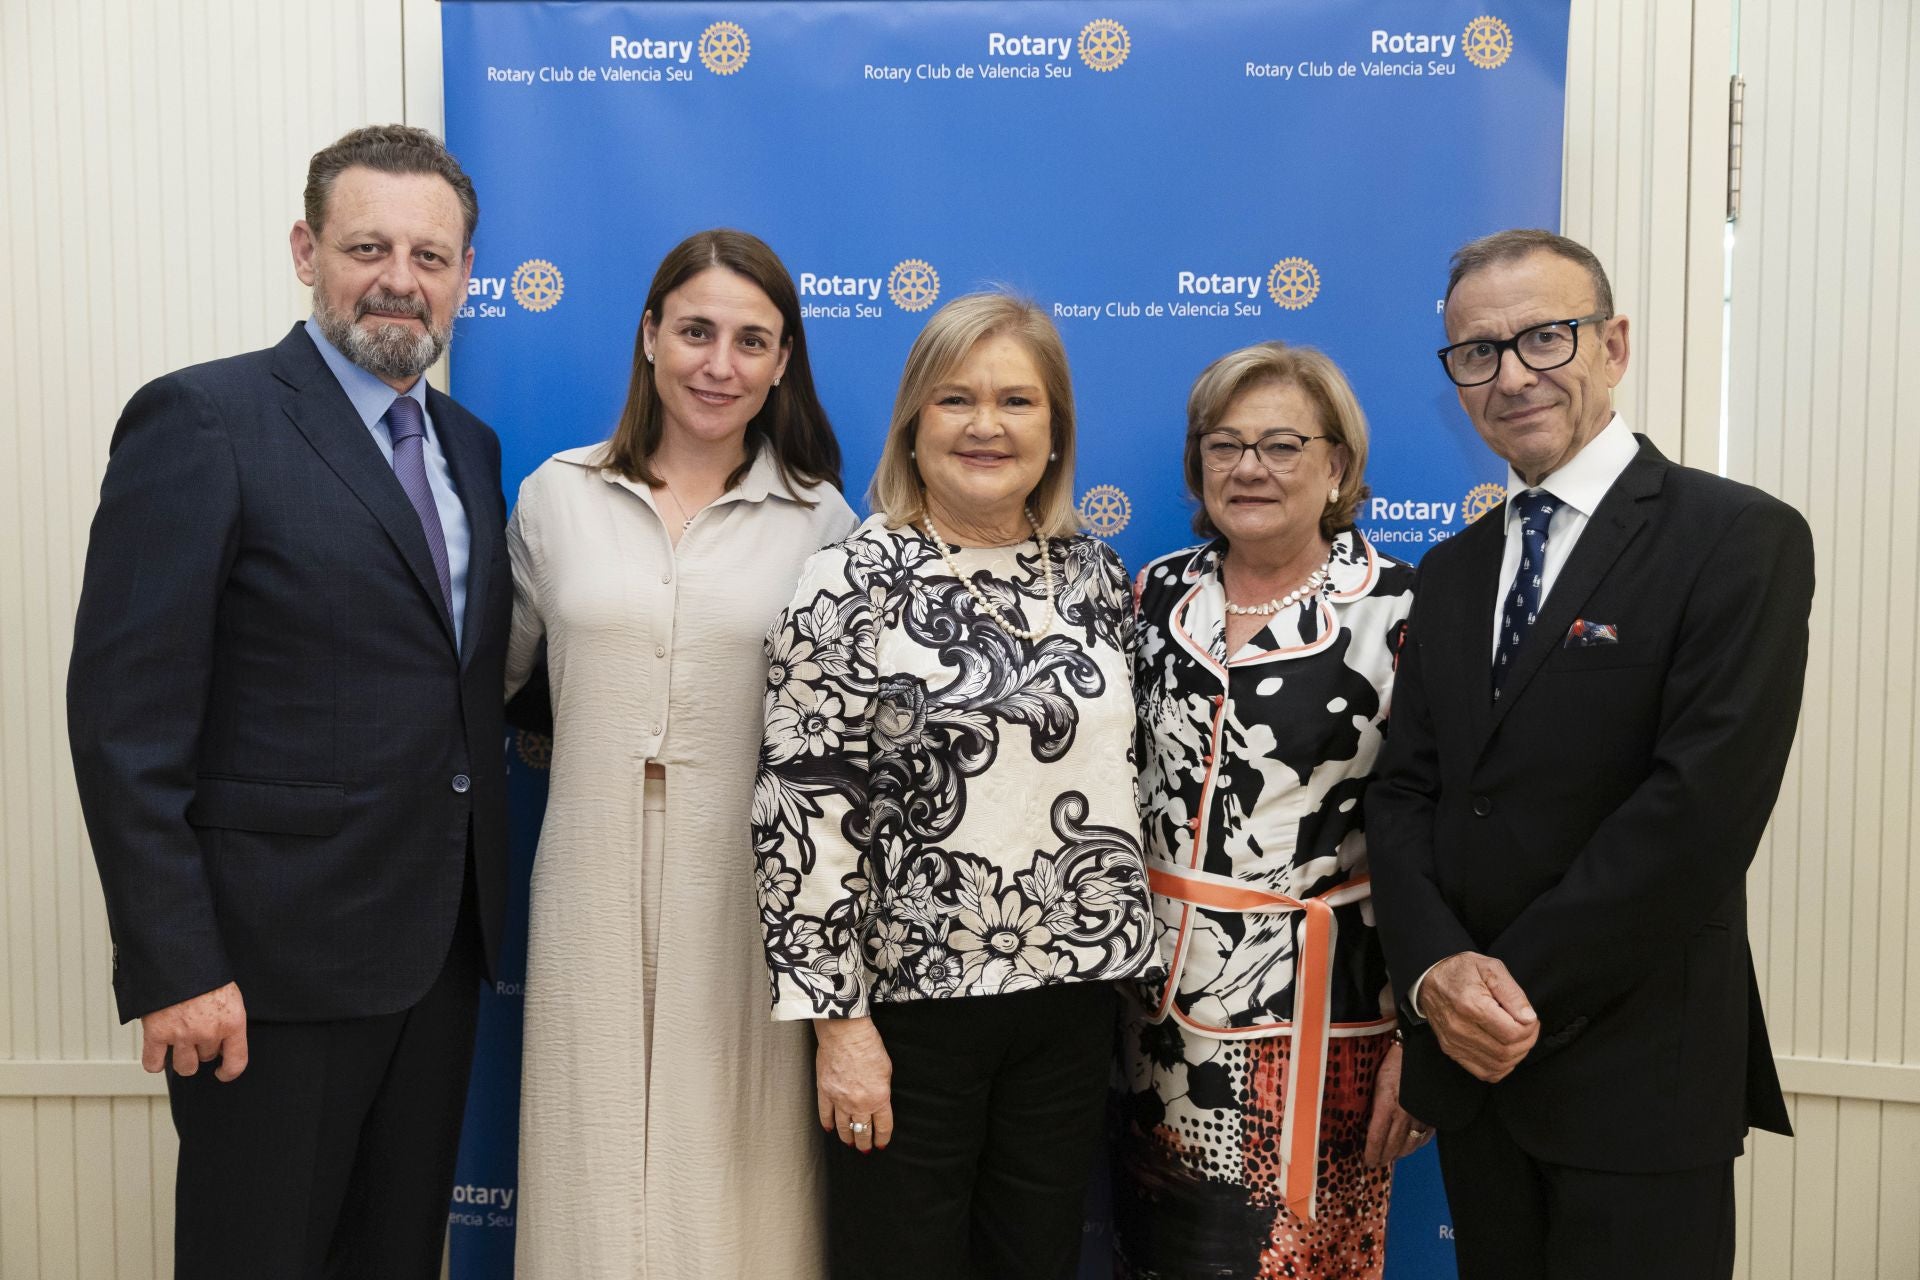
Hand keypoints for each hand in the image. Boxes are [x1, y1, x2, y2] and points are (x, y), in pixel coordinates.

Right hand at [140, 982, 247, 1081]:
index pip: (237, 1062)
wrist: (178, 957)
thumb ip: (228, 1020)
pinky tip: (158, 1052)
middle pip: (206, 1058)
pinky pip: (154, 1064)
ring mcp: (182, 1035)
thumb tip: (224, 1043)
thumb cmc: (205, 973)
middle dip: (202, 1048)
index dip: (229, 1072)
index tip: (222, 1072)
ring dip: (182, 1057)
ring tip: (179, 1041)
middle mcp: (209, 1032)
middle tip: (195, 1031)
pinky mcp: (157, 1034)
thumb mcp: (230, 994)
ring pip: (184, 1067)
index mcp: (232, 1022)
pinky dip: (155, 1061)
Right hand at [814, 1016, 893, 1152]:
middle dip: (864, 1142)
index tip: (881, 1144)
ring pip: (843, 1126)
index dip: (882, 1138)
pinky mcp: (825, 1091)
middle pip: (863, 1131)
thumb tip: (878, 1100)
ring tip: (849, 1143)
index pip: (882, 1127)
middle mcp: (859, 1104)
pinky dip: (827, 1123)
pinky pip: (825, 1114)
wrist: (845, 1034)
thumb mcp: (886, 1070)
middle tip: (864, 1149)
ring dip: (847, 1137)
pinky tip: (830, 1129)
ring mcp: (840, 1100)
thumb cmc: (868, 1046)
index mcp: (879, 1099)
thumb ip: (882, 1089)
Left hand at [1361, 1040, 1433, 1166]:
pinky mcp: (1434, 1115)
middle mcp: (1405, 1114)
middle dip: (1384, 1157)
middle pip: (1393, 1146)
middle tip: (1377, 1163)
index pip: (1377, 1138)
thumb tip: (1369, 1122)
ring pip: (1410, 1145)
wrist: (1424, 1051)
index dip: (1371, 1153)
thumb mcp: (1377, 1081)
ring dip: (1399, 1154)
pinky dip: (1417, 1145)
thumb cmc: (1395, 1061)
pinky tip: (1411, 1146)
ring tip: (1391, 1157)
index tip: (1367, 1161)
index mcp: (1387, 1104)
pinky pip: (1425, 1137)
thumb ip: (1374, 1104)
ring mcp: (1421, 1116)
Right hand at [1421, 952, 1537, 1082]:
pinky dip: (1501, 1067)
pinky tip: (1504, 1051)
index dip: (1530, 1029)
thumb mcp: (1490, 968)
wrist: (1429, 979)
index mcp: (1471, 1005)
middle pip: (1506, 1051)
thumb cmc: (1460, 972)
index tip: (1531, 1018)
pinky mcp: (1452, 1050)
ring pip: (1498, 1065)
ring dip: (1516, 1055)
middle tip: (1528, 1027)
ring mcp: (1454, 1042)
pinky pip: (1484, 1072)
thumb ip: (1512, 993)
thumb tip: (1528, 1018)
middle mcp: (1460, 1027)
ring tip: (1517, 1037)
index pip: (1512, 1032)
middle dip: (1526, 1042)